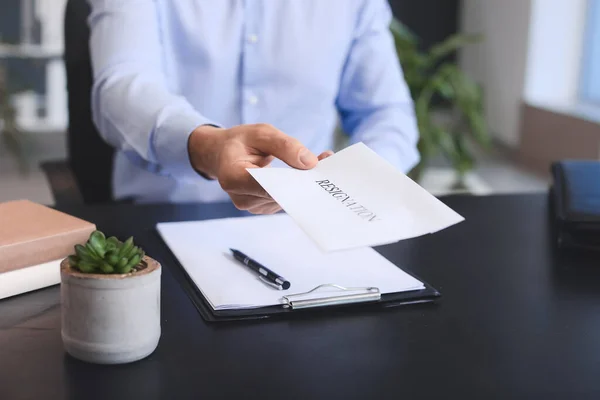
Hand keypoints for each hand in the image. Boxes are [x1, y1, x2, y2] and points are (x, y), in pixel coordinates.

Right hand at [188, 123, 332, 213]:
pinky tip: (309, 172)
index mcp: (232, 177)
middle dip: (304, 179)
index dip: (291, 179)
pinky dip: (299, 186)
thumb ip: (284, 146)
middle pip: (280, 194)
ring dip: (304, 182)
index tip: (314, 169)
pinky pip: (287, 199)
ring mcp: (254, 206)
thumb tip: (309, 162)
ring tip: (321, 161)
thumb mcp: (261, 133)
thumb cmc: (241, 142)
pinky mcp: (265, 207)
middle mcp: (242, 198)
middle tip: (327, 162)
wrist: (223, 154)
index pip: (266, 184)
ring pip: (287, 198)